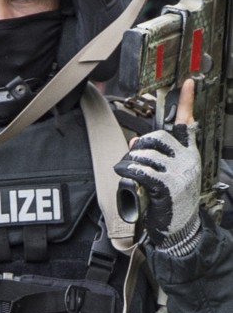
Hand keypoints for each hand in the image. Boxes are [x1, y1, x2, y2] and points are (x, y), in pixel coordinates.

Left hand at [114, 79, 201, 250]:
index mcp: (189, 155)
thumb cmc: (172, 200)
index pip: (188, 124)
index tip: (189, 83)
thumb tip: (133, 140)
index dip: (187, 103)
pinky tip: (124, 172)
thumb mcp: (168, 173)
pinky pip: (141, 170)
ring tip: (127, 169)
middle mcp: (187, 161)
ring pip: (146, 154)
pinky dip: (127, 169)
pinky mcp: (166, 186)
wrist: (180, 228)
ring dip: (130, 160)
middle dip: (140, 144)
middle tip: (133, 156)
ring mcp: (178, 173)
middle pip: (158, 137)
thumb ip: (155, 155)